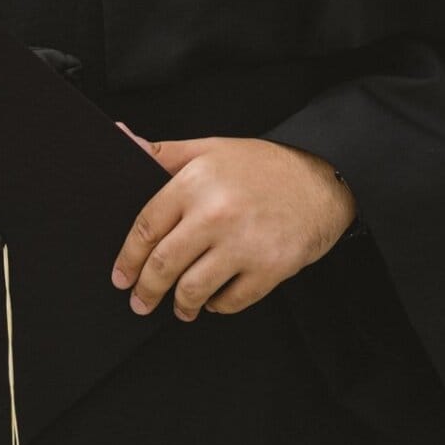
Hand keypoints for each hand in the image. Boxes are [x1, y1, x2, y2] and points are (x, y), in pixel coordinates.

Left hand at [110, 130, 356, 319]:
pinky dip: (217, 305)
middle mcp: (216, 214)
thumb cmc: (263, 166)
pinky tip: (214, 298)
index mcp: (194, 183)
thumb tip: (121, 138)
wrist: (323, 181)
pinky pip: (230, 301)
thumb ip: (163, 153)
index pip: (145, 228)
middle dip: (146, 291)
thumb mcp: (210, 149)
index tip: (121, 276)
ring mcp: (244, 244)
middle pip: (164, 265)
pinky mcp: (270, 268)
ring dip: (180, 305)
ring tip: (180, 306)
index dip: (128, 258)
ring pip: (193, 289)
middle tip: (140, 301)